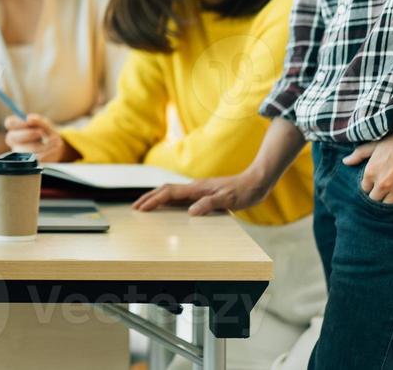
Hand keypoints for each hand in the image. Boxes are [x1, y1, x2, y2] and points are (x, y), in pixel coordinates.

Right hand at [2, 113, 71, 162]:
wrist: (56, 146)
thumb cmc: (47, 132)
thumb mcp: (45, 124)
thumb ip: (38, 120)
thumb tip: (29, 119)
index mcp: (15, 127)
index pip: (9, 123)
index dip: (17, 122)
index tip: (29, 121)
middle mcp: (14, 140)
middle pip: (11, 137)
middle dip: (27, 134)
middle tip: (40, 132)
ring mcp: (19, 152)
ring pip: (25, 149)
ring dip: (42, 145)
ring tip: (55, 139)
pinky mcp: (28, 163)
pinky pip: (35, 158)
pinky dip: (48, 152)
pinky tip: (54, 147)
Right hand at [134, 170, 269, 215]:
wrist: (256, 181)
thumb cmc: (244, 191)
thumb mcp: (229, 200)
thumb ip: (210, 204)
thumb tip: (190, 211)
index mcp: (197, 188)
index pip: (169, 193)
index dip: (153, 200)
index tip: (141, 208)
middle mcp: (195, 187)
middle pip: (165, 190)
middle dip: (149, 198)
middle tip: (136, 207)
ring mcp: (198, 189)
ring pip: (171, 192)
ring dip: (156, 198)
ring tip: (146, 206)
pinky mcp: (203, 192)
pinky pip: (180, 195)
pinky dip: (168, 199)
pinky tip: (168, 205)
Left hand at [342, 114, 392, 204]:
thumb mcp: (375, 145)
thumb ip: (359, 154)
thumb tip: (346, 162)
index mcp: (371, 172)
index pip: (365, 188)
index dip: (370, 185)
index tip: (376, 181)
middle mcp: (383, 184)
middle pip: (375, 198)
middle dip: (378, 193)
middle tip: (385, 186)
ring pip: (389, 203)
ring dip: (390, 197)